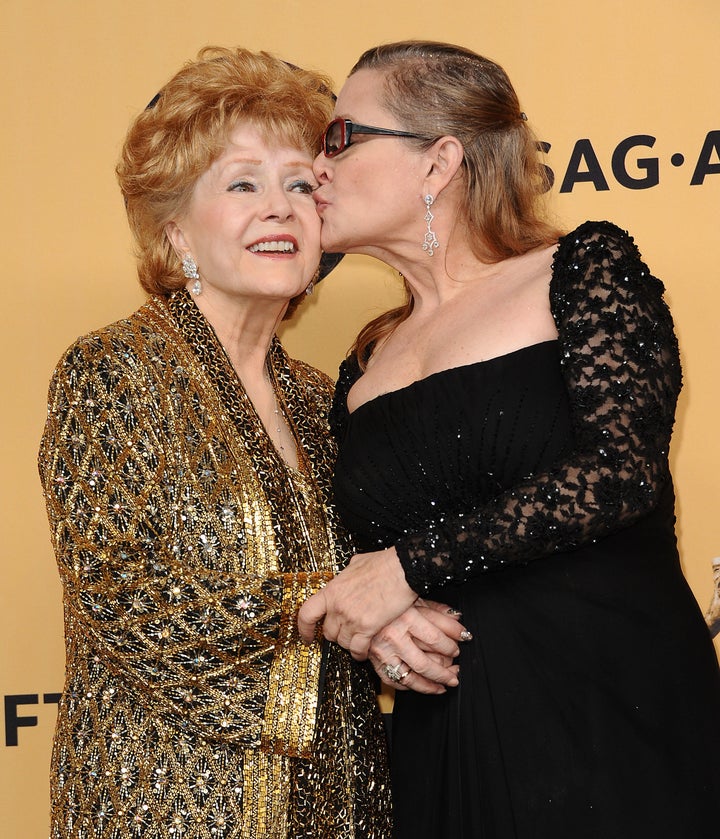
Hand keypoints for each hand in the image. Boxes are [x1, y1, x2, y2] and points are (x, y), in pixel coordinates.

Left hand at [297, 547, 417, 658]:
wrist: (402, 569)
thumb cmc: (383, 564)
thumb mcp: (356, 563)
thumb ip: (346, 574)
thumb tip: (347, 573)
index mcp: (332, 590)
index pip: (307, 614)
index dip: (304, 629)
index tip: (307, 636)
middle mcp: (338, 606)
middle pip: (328, 632)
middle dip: (337, 634)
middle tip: (347, 632)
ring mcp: (351, 618)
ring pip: (343, 642)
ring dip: (350, 643)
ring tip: (359, 640)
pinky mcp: (367, 627)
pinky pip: (358, 649)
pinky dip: (360, 653)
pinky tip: (364, 651)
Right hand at [369, 600, 470, 693]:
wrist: (361, 603)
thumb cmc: (391, 601)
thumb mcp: (416, 600)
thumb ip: (438, 611)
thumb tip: (460, 622)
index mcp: (406, 618)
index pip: (436, 639)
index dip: (451, 646)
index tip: (459, 646)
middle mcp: (393, 636)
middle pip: (425, 663)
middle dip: (445, 673)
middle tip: (456, 672)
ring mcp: (382, 652)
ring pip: (411, 677)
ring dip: (430, 685)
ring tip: (444, 686)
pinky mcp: (374, 661)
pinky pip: (393, 681)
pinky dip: (409, 686)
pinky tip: (421, 685)